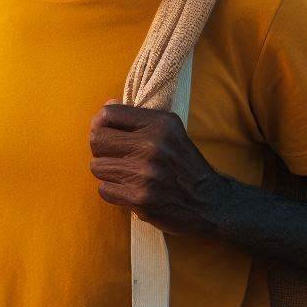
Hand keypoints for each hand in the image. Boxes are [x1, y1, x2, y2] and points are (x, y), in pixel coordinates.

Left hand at [88, 99, 223, 236]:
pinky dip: (114, 190)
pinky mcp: (139, 199)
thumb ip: (138, 118)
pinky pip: (104, 189)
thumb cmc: (183, 164)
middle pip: (97, 140)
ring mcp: (144, 174)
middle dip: (100, 148)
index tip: (106, 132)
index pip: (109, 114)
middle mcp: (152, 146)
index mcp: (161, 124)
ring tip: (126, 174)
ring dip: (108, 171)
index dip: (100, 123)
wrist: (209, 201)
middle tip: (113, 155)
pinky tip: (130, 189)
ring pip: (97, 166)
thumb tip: (107, 105)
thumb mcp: (171, 131)